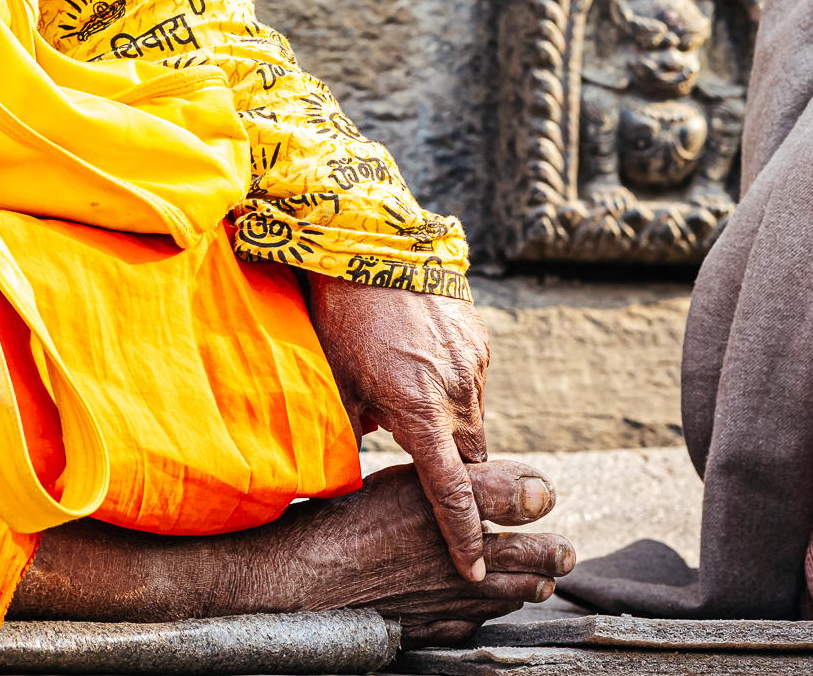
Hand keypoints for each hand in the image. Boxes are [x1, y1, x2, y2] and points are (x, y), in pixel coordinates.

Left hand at [305, 275, 495, 580]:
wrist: (369, 242)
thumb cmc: (340, 318)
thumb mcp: (335, 386)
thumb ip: (347, 439)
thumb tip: (341, 481)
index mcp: (419, 411)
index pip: (450, 492)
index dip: (461, 537)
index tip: (473, 571)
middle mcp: (457, 390)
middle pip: (469, 461)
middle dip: (457, 480)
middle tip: (429, 483)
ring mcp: (472, 362)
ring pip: (472, 421)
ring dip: (450, 432)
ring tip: (411, 412)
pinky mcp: (478, 339)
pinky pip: (472, 383)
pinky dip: (453, 394)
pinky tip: (419, 373)